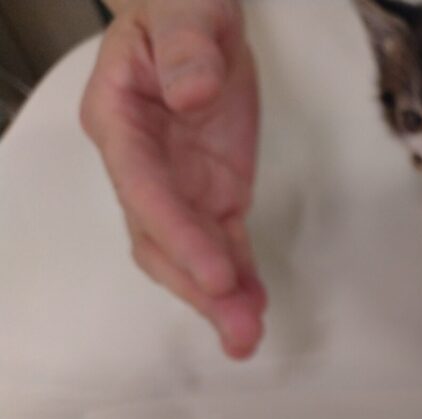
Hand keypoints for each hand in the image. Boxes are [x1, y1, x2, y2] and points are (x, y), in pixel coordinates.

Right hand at [81, 0, 264, 358]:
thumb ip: (185, 48)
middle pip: (159, 238)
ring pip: (190, 254)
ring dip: (218, 299)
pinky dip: (240, 279)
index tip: (216, 275)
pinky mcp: (214, 195)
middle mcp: (142, 164)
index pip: (143, 189)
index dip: (177, 235)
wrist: (196, 17)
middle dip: (196, 287)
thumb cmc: (182, 5)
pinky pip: (224, 244)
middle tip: (237, 330)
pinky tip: (254, 310)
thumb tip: (192, 96)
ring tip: (247, 338)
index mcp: (121, 119)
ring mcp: (178, 186)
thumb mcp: (186, 8)